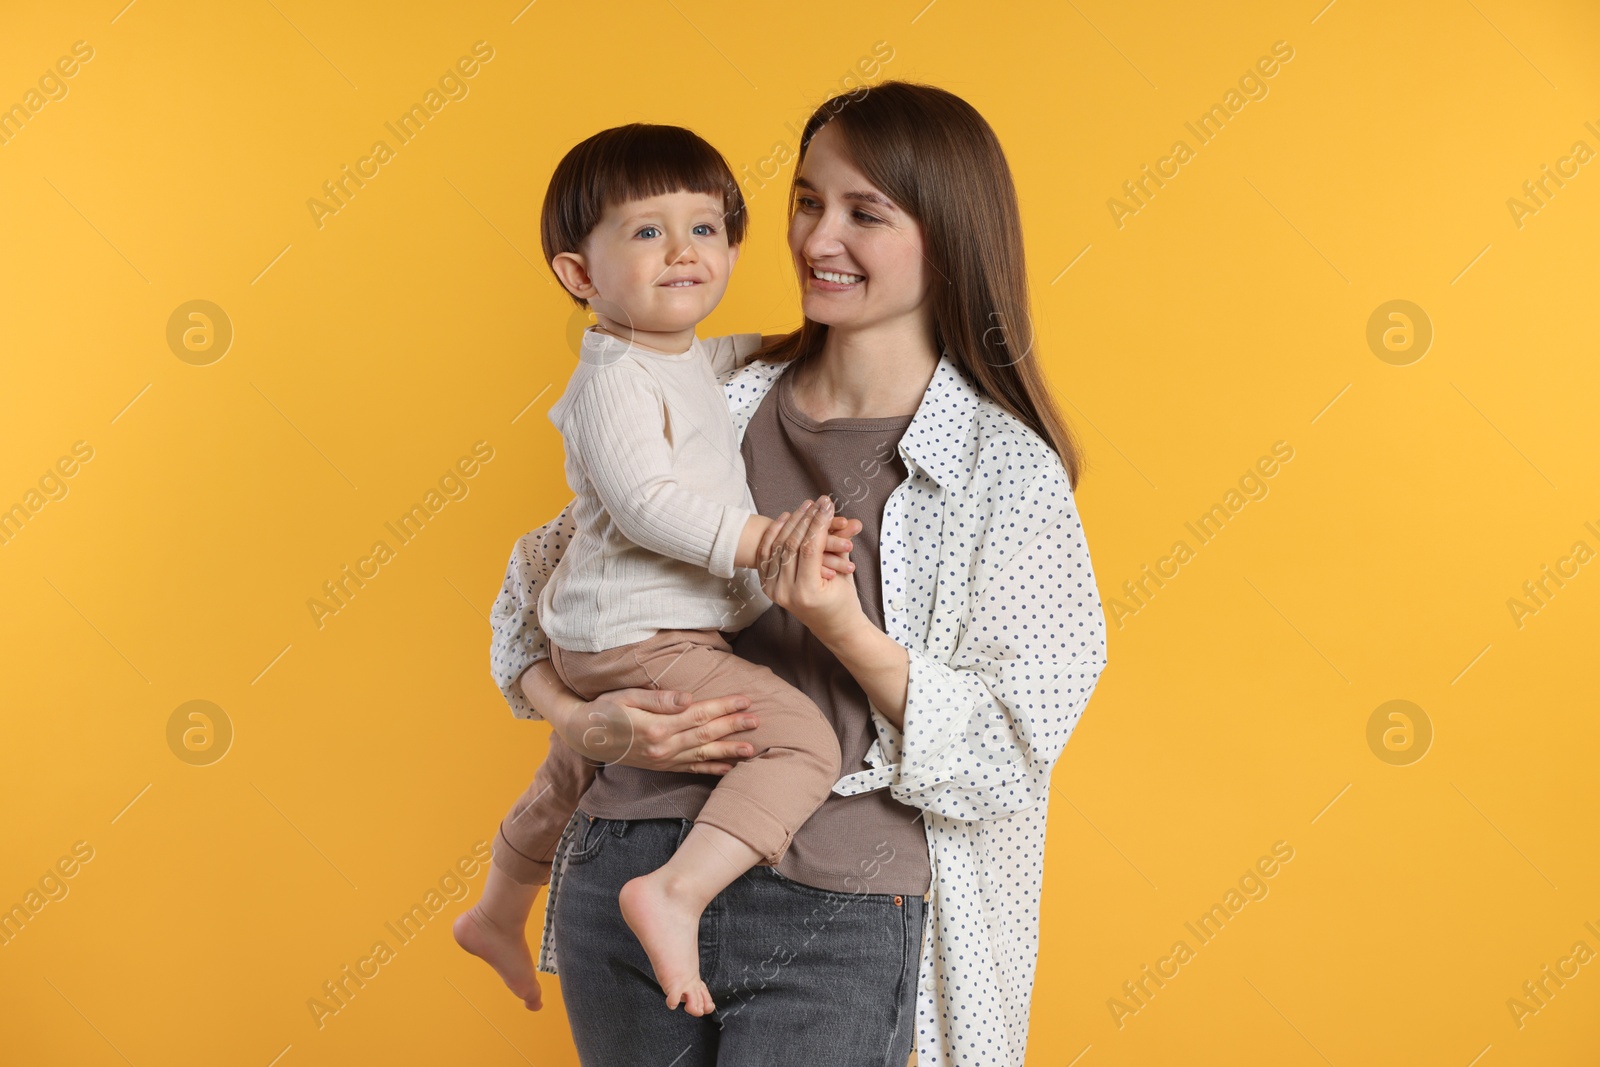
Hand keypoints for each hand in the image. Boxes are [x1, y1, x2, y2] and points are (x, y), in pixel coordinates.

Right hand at [531, 680, 760, 775]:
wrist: (584, 735)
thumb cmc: (606, 709)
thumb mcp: (628, 697)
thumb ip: (659, 699)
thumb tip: (688, 698)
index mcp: (657, 726)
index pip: (698, 714)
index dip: (723, 707)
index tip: (745, 700)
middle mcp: (663, 747)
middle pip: (705, 734)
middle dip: (733, 727)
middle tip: (757, 721)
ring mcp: (662, 760)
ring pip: (702, 755)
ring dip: (728, 751)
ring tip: (751, 749)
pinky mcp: (661, 767)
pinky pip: (690, 769)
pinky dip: (710, 769)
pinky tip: (728, 768)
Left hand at [757, 496, 868, 644]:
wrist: (832, 626)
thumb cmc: (843, 601)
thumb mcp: (845, 573)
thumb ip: (842, 545)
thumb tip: (847, 517)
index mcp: (807, 592)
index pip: (810, 547)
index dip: (819, 523)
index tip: (828, 504)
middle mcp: (786, 592)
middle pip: (792, 544)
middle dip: (806, 519)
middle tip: (819, 502)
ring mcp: (773, 590)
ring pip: (778, 547)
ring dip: (791, 522)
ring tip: (805, 506)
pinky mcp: (768, 586)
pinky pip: (766, 555)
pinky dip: (774, 534)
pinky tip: (785, 518)